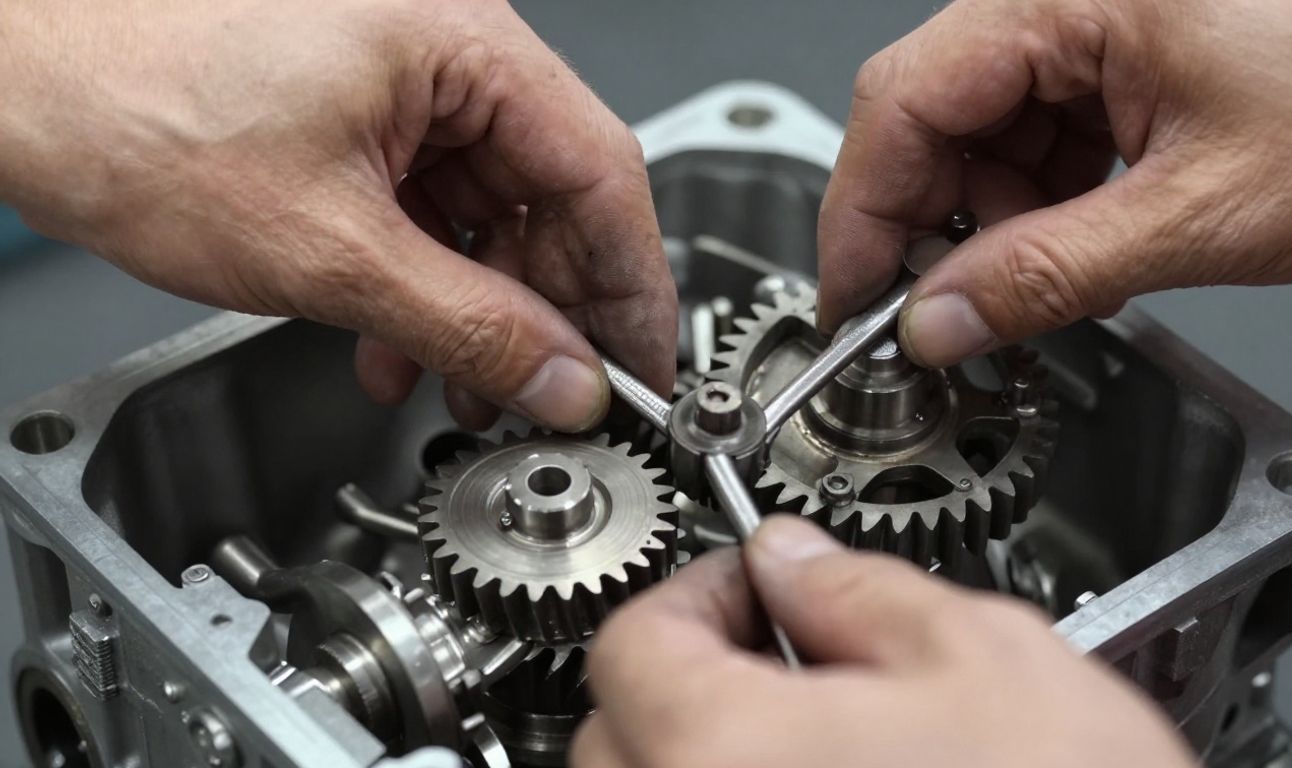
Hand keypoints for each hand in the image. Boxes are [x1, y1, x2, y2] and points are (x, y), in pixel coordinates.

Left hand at [0, 0, 675, 430]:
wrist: (8, 73)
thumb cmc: (128, 105)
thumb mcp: (329, 249)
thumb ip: (469, 326)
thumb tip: (563, 380)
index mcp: (463, 40)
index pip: (603, 173)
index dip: (631, 289)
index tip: (641, 371)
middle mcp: (447, 46)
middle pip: (552, 197)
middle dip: (545, 313)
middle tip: (546, 398)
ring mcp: (402, 76)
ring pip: (489, 211)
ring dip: (480, 309)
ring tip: (456, 385)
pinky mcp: (360, 109)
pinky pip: (430, 205)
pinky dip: (427, 280)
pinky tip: (398, 341)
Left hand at [574, 517, 1194, 766]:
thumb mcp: (988, 658)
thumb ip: (862, 589)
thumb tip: (791, 557)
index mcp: (726, 749)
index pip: (635, 639)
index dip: (695, 589)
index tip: (752, 585)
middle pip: (617, 728)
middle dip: (686, 672)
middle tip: (779, 649)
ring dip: (700, 749)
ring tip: (809, 729)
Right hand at [817, 0, 1291, 366]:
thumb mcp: (1200, 214)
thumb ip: (1048, 277)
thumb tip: (938, 322)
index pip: (902, 102)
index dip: (863, 215)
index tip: (854, 301)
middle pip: (928, 112)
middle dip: (933, 222)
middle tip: (948, 309)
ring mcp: (1089, 10)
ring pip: (977, 124)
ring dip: (990, 214)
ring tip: (1048, 273)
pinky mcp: (1115, 42)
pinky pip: (1032, 121)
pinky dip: (1038, 192)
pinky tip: (1077, 235)